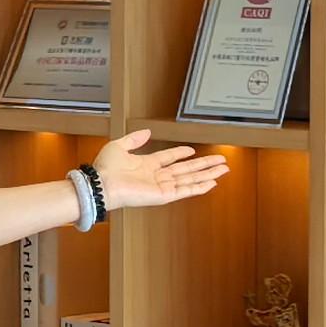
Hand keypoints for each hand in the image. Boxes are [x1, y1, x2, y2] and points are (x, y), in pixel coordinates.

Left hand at [93, 126, 233, 208]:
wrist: (102, 184)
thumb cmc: (105, 169)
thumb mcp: (119, 146)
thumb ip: (134, 139)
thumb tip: (146, 131)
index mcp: (146, 165)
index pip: (169, 158)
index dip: (181, 153)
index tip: (192, 150)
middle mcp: (156, 176)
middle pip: (186, 169)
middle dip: (204, 165)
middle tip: (220, 161)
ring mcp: (162, 186)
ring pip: (191, 179)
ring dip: (208, 174)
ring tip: (223, 170)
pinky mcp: (164, 195)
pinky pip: (186, 191)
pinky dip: (199, 187)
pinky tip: (212, 183)